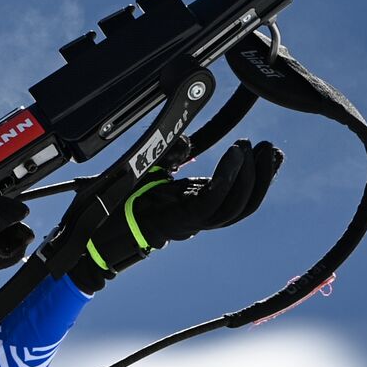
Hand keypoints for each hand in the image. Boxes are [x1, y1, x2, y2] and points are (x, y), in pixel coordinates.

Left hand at [69, 139, 282, 293]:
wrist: (94, 227)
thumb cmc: (119, 200)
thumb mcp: (151, 168)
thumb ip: (172, 153)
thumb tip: (186, 139)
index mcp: (195, 206)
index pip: (240, 197)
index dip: (261, 177)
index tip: (272, 152)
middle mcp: (197, 217)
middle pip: (244, 205)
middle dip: (261, 176)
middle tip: (268, 148)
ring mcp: (188, 222)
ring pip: (233, 207)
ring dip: (247, 176)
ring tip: (250, 149)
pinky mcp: (178, 221)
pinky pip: (210, 204)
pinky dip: (226, 180)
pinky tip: (233, 159)